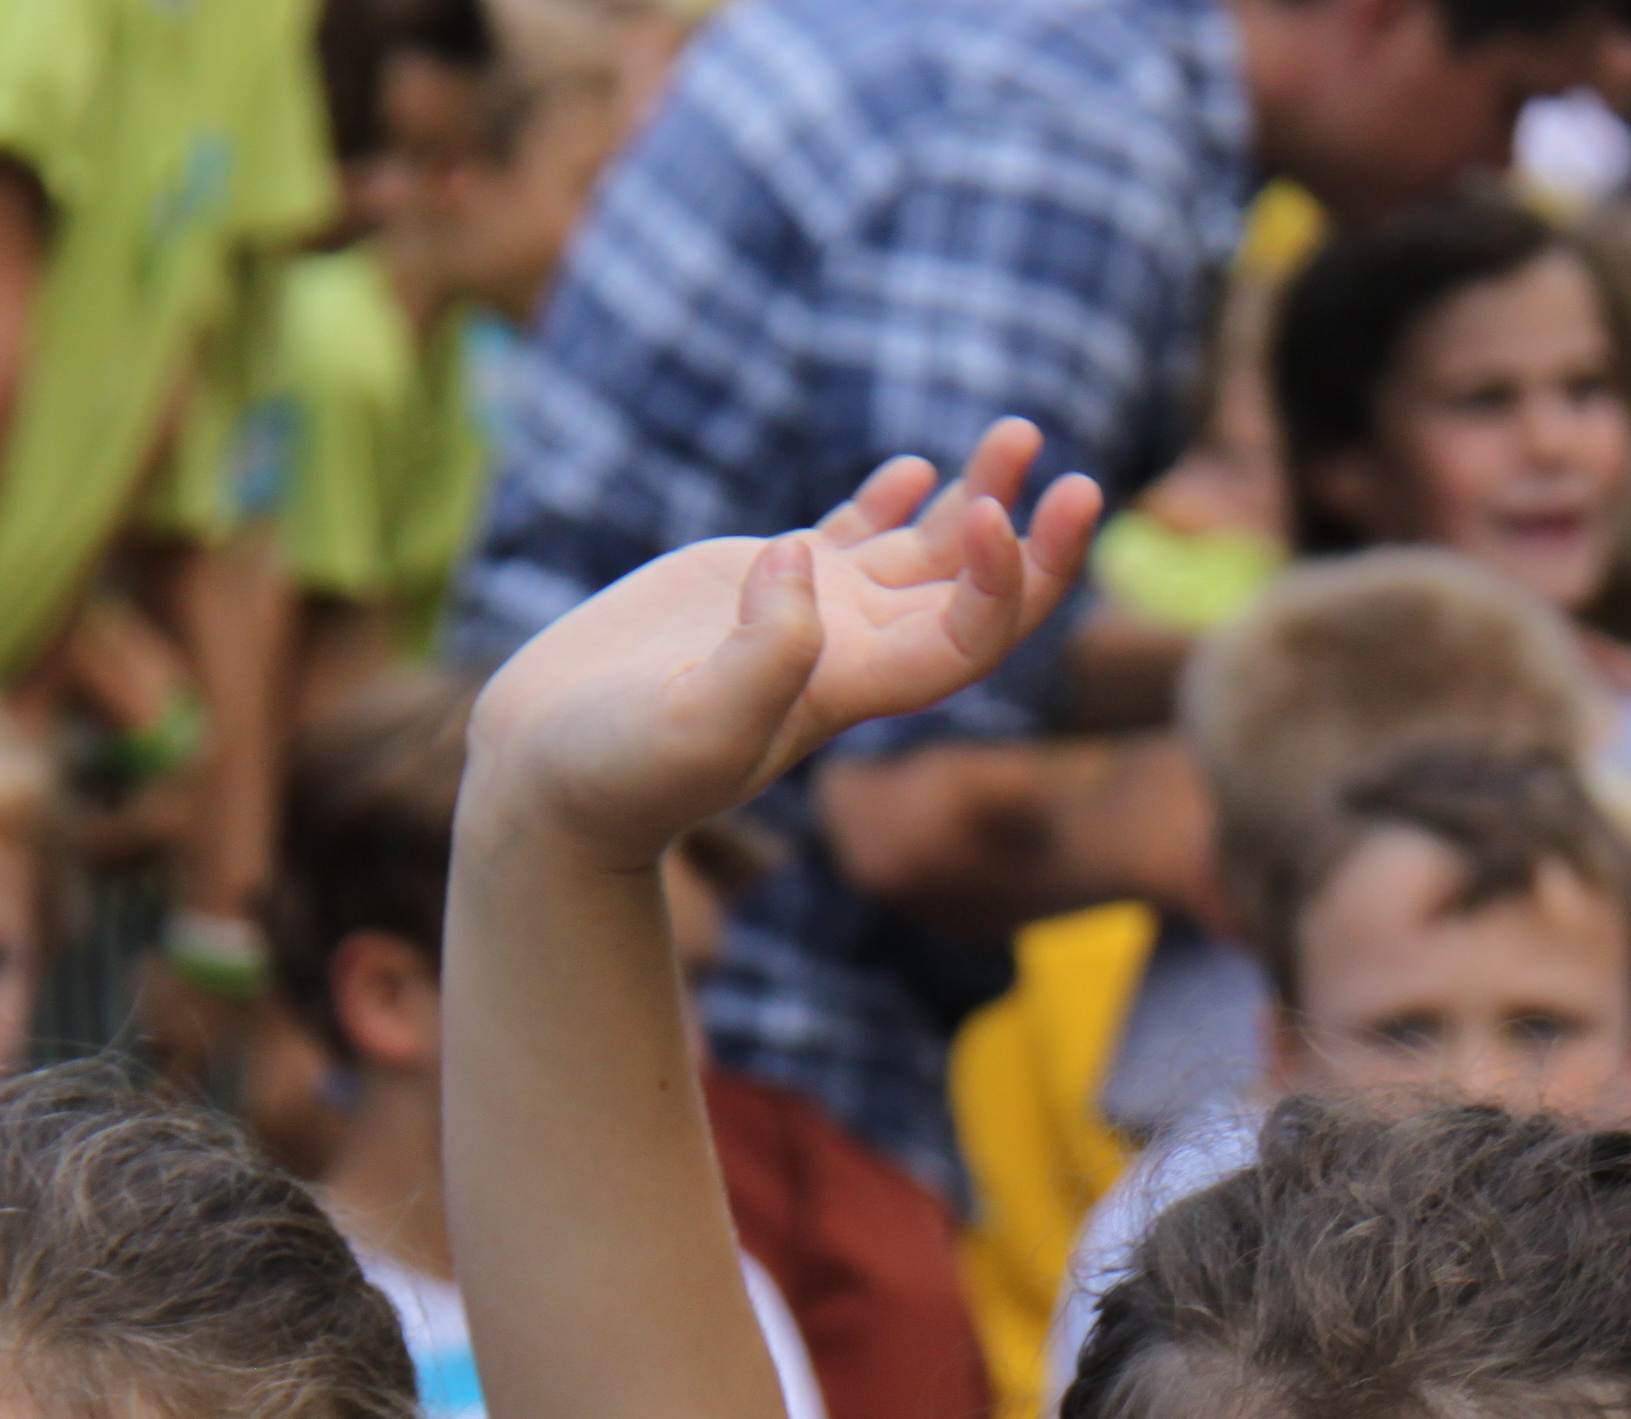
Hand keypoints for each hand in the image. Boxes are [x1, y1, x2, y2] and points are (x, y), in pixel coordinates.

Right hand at [467, 422, 1102, 873]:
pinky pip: (849, 537)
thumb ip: (760, 654)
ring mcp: (811, 616)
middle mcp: (850, 653)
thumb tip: (802, 563)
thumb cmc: (617, 771)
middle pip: (974, 595)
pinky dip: (891, 501)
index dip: (1005, 581)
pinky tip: (918, 468)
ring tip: (1021, 432)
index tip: (999, 513)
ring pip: (922, 554)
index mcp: (852, 692)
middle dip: (1032, 540)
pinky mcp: (757, 584)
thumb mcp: (691, 726)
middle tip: (1079, 480)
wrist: (551, 774)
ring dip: (977, 497)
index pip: (967, 639)